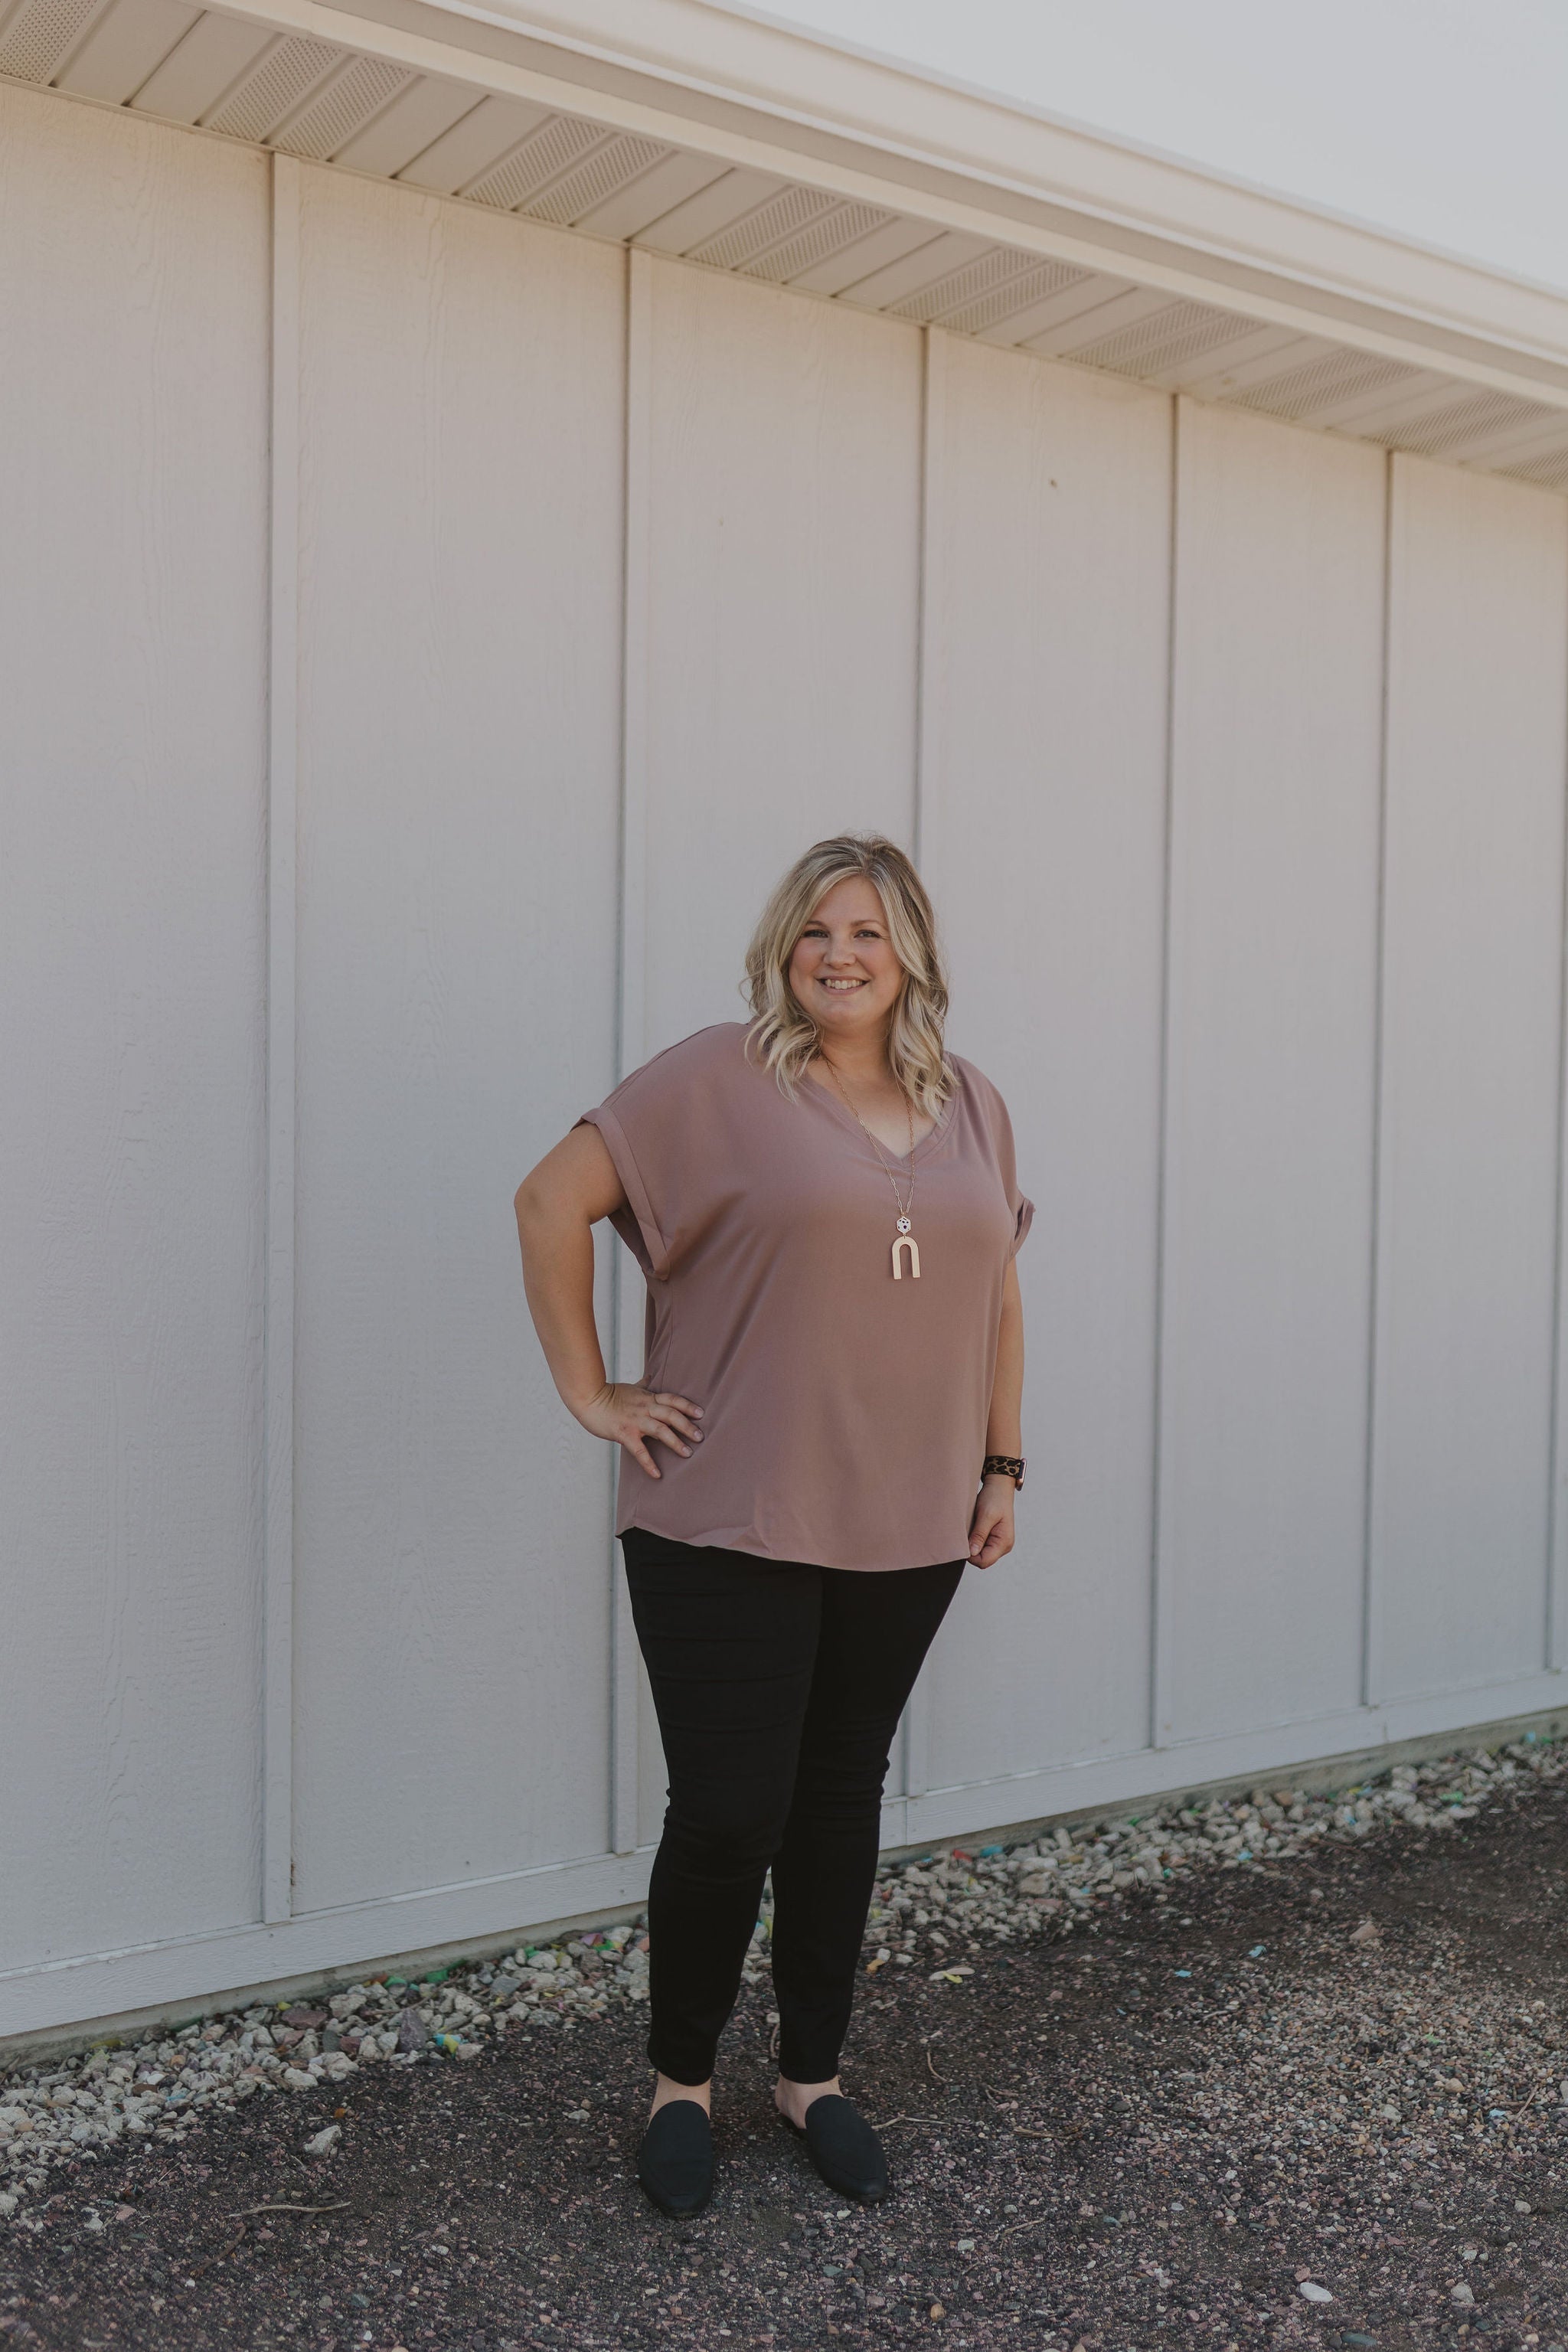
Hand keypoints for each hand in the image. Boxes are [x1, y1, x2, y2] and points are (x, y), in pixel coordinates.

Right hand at [574, 1382, 702, 1479]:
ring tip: (688, 1453)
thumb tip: (650, 1376)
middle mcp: (645, 1408)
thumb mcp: (630, 1387)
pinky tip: (657, 1474)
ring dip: (676, 1442)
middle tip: (701, 1437)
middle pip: (671, 1414)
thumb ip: (643, 1384)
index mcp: (648, 1397)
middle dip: (688, 1426)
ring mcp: (635, 1421)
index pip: (673, 1399)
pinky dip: (649, 1463)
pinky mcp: (624, 1433)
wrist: (588, 1398)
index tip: (701, 1413)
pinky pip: (639, 1450)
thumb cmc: (608, 1394)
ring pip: (661, 1430)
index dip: (687, 1406)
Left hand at [967, 1473, 1015, 1568]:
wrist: (999, 1487)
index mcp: (1004, 1542)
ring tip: (970, 1528)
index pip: (984, 1561)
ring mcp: (998, 1543)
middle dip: (970, 1550)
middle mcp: (1003, 1546)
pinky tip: (972, 1528)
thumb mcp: (986, 1515)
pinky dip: (973, 1539)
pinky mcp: (992, 1538)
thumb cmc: (995, 1498)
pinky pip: (980, 1545)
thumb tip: (972, 1552)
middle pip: (981, 1560)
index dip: (970, 1555)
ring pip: (979, 1553)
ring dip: (971, 1544)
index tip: (963, 1541)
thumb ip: (979, 1535)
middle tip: (965, 1533)